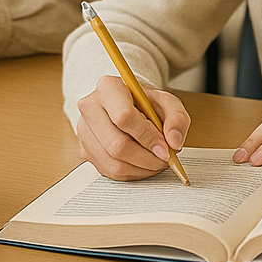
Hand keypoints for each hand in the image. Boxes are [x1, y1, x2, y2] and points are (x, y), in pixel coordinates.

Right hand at [76, 74, 190, 180]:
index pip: (124, 117)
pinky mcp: (85, 149)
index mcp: (108, 88)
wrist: (125, 103)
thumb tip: (174, 142)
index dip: (147, 137)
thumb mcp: (166, 101)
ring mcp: (84, 130)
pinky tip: (143, 164)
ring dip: (141, 169)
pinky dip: (131, 173)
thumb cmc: (144, 101)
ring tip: (156, 161)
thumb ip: (176, 118)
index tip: (165, 148)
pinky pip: (109, 171)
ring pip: (113, 163)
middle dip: (146, 158)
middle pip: (117, 145)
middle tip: (164, 159)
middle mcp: (90, 107)